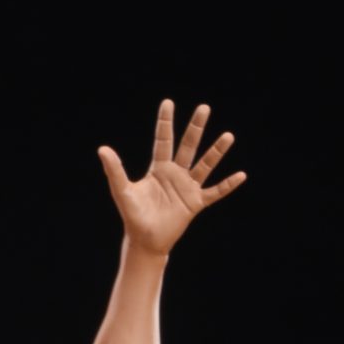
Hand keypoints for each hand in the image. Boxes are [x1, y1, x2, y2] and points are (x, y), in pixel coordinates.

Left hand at [98, 100, 245, 256]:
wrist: (145, 240)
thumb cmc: (133, 215)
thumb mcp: (122, 191)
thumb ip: (114, 170)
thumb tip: (102, 149)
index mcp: (159, 168)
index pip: (163, 140)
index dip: (165, 122)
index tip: (168, 102)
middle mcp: (175, 174)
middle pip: (188, 146)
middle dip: (196, 127)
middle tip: (204, 108)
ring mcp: (187, 187)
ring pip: (204, 165)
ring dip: (216, 152)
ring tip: (228, 136)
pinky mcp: (196, 203)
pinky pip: (215, 192)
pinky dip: (227, 185)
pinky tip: (241, 175)